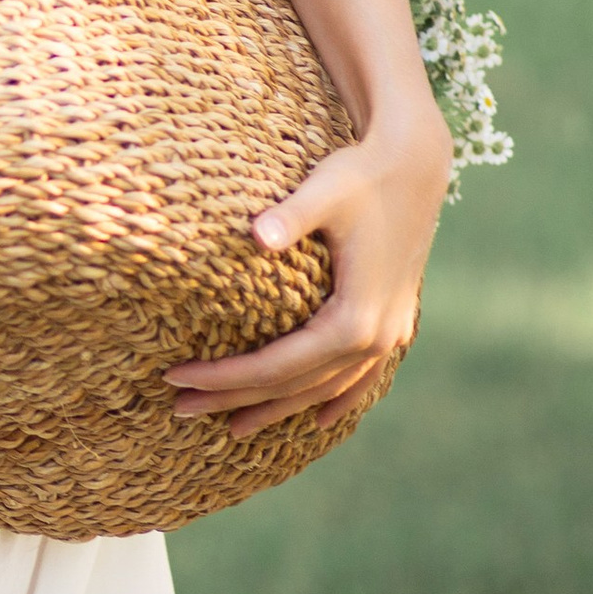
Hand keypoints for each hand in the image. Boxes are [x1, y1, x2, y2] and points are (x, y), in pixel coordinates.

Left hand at [164, 105, 450, 442]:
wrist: (416, 164)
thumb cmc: (361, 175)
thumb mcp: (325, 190)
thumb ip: (291, 215)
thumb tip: (256, 235)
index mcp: (354, 318)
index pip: (275, 366)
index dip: (224, 377)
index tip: (176, 377)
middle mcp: (376, 337)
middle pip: (294, 385)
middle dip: (235, 399)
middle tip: (180, 408)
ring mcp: (389, 335)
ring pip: (324, 389)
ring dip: (277, 409)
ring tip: (230, 428)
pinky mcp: (391, 323)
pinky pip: (360, 377)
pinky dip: (336, 400)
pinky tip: (319, 421)